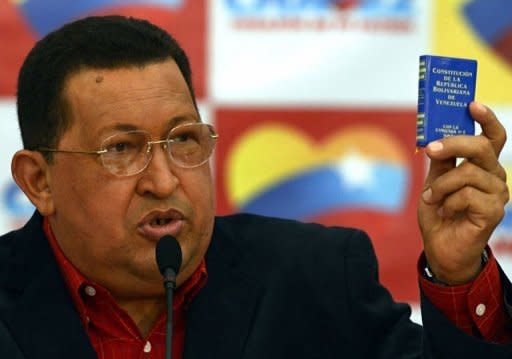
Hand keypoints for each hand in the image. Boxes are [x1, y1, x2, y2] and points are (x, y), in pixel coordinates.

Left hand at [418, 102, 508, 284]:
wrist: (441, 247)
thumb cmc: (439, 212)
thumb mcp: (434, 181)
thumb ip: (440, 161)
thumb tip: (435, 137)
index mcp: (483, 166)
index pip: (493, 137)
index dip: (486, 119)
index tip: (471, 104)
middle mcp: (495, 176)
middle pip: (481, 147)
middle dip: (453, 144)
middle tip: (431, 149)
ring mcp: (498, 193)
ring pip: (468, 173)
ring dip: (441, 186)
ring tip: (432, 198)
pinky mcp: (494, 211)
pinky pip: (466, 195)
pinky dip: (447, 201)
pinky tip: (445, 211)